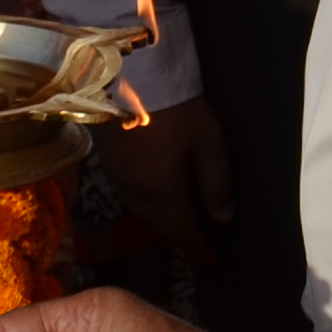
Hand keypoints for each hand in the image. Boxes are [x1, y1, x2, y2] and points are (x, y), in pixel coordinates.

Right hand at [101, 89, 232, 253]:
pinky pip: (129, 195)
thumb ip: (217, 180)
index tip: (212, 259)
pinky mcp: (107, 160)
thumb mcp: (207, 139)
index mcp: (161, 191)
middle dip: (178, 238)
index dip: (197, 248)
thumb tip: (224, 218)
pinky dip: (146, 204)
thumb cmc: (176, 105)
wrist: (129, 72)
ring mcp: (116, 177)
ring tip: (179, 223)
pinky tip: (155, 195)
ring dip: (160, 223)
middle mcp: (135, 192)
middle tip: (196, 243)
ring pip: (140, 213)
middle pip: (157, 226)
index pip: (181, 232)